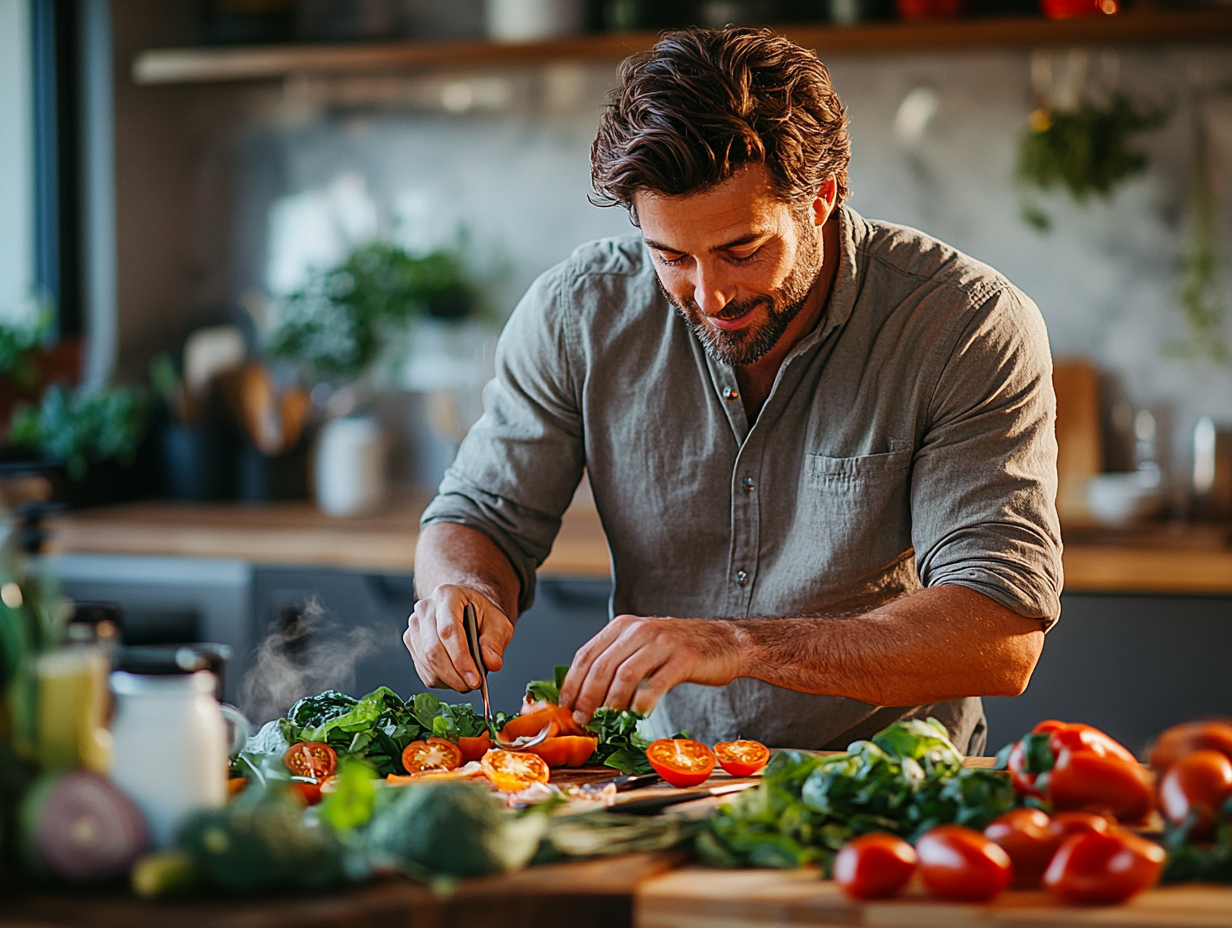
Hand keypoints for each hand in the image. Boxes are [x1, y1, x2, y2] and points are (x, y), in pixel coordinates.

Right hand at [404, 584, 513, 691]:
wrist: (468, 610)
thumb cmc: (482, 615)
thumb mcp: (498, 623)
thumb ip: (496, 642)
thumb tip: (492, 663)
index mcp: (447, 596)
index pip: (448, 631)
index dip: (461, 659)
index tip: (475, 679)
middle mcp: (425, 609)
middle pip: (433, 650)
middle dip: (455, 674)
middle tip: (473, 685)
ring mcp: (415, 626)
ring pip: (426, 663)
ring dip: (448, 679)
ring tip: (467, 681)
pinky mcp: (411, 642)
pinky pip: (423, 670)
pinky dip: (441, 680)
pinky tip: (455, 677)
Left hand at [558, 615, 742, 724]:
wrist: (727, 642)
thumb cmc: (681, 650)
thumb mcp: (643, 646)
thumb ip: (617, 661)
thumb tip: (585, 694)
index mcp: (624, 626)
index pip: (586, 654)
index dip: (573, 683)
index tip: (567, 706)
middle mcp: (640, 630)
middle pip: (601, 666)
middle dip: (588, 698)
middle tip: (584, 720)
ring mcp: (662, 643)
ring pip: (624, 675)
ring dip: (611, 704)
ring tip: (608, 722)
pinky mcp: (683, 658)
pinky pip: (655, 684)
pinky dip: (642, 703)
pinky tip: (637, 716)